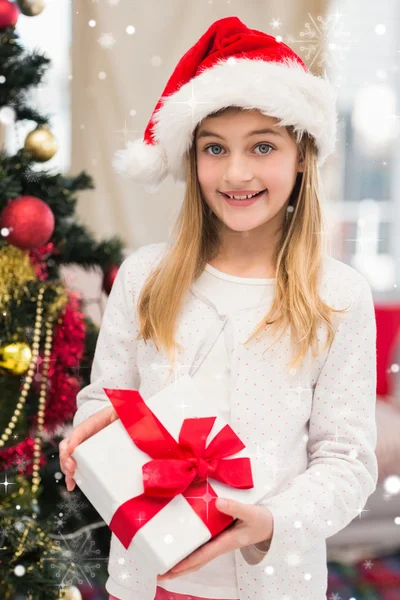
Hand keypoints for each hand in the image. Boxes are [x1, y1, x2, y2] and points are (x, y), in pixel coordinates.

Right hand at [59, 405, 117, 490]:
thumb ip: (123, 415)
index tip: (71, 450)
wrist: (116, 416)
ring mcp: (82, 445)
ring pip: (67, 456)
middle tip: (71, 468)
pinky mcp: (85, 455)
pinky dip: (71, 475)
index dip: (74, 440)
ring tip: (71, 480)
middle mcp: (83, 435)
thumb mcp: (120, 413)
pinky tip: (72, 485)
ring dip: (66, 468)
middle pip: (67, 445)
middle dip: (66, 458)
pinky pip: (74, 464)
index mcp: (91, 424)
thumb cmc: (117, 415)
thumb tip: (132, 424)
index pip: (79, 431)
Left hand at [157, 497, 273, 581]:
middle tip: (158, 574)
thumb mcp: (250, 512)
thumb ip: (235, 508)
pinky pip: (201, 547)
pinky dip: (189, 551)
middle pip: (195, 562)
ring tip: (164, 566)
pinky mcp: (218, 537)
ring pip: (196, 557)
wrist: (270, 525)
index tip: (170, 569)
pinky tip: (181, 548)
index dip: (185, 563)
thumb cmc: (260, 520)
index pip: (201, 556)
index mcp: (224, 543)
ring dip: (181, 563)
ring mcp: (218, 543)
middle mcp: (219, 546)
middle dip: (177, 570)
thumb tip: (218, 502)